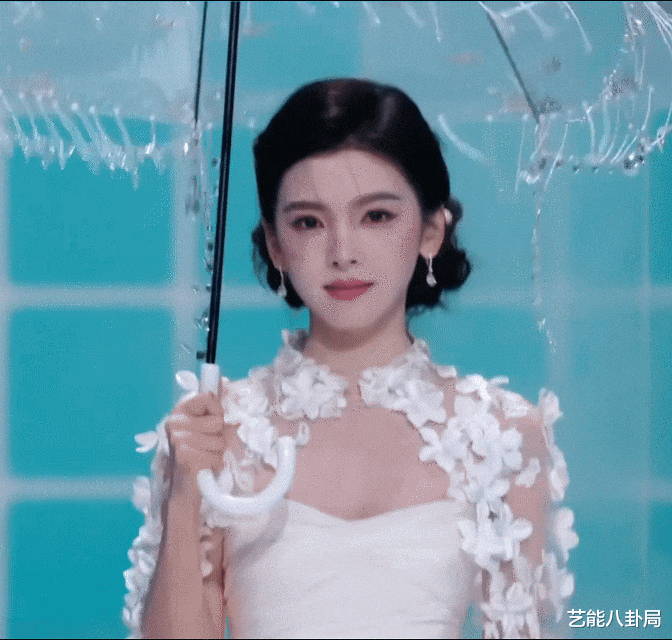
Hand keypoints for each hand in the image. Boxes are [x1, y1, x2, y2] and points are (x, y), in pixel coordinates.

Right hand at [163, 379, 236, 507]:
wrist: (184, 486)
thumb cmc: (198, 453)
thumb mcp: (206, 429)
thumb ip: (216, 411)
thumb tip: (227, 386)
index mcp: (180, 411)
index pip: (208, 396)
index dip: (218, 410)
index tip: (214, 422)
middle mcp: (175, 423)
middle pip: (218, 421)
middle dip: (219, 436)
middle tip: (206, 446)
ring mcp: (179, 440)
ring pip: (220, 440)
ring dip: (218, 452)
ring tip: (204, 457)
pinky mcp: (186, 456)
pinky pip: (217, 456)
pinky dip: (215, 464)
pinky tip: (203, 467)